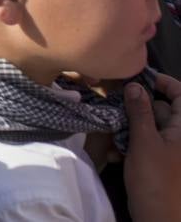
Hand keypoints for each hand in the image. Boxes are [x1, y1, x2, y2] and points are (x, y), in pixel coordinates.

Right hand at [125, 74, 180, 221]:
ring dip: (129, 129)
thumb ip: (140, 112)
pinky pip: (146, 145)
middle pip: (162, 109)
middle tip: (112, 105)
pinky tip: (117, 155)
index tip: (137, 77)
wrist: (161, 221)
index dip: (163, 82)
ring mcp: (172, 151)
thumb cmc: (156, 180)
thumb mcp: (144, 143)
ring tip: (112, 135)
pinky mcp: (160, 164)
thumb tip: (135, 85)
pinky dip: (131, 146)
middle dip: (136, 108)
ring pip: (150, 127)